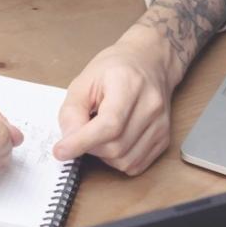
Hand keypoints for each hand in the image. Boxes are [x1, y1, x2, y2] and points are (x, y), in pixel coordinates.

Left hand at [52, 37, 173, 175]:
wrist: (149, 62)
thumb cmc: (115, 68)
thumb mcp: (84, 80)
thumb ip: (72, 111)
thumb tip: (68, 140)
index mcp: (129, 84)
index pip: (109, 124)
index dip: (82, 142)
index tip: (61, 151)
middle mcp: (151, 105)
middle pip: (115, 146)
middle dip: (90, 146)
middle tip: (82, 131)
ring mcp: (161, 124)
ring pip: (125, 160)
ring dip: (103, 155)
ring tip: (99, 132)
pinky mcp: (164, 138)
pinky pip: (135, 164)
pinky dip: (118, 159)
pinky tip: (113, 140)